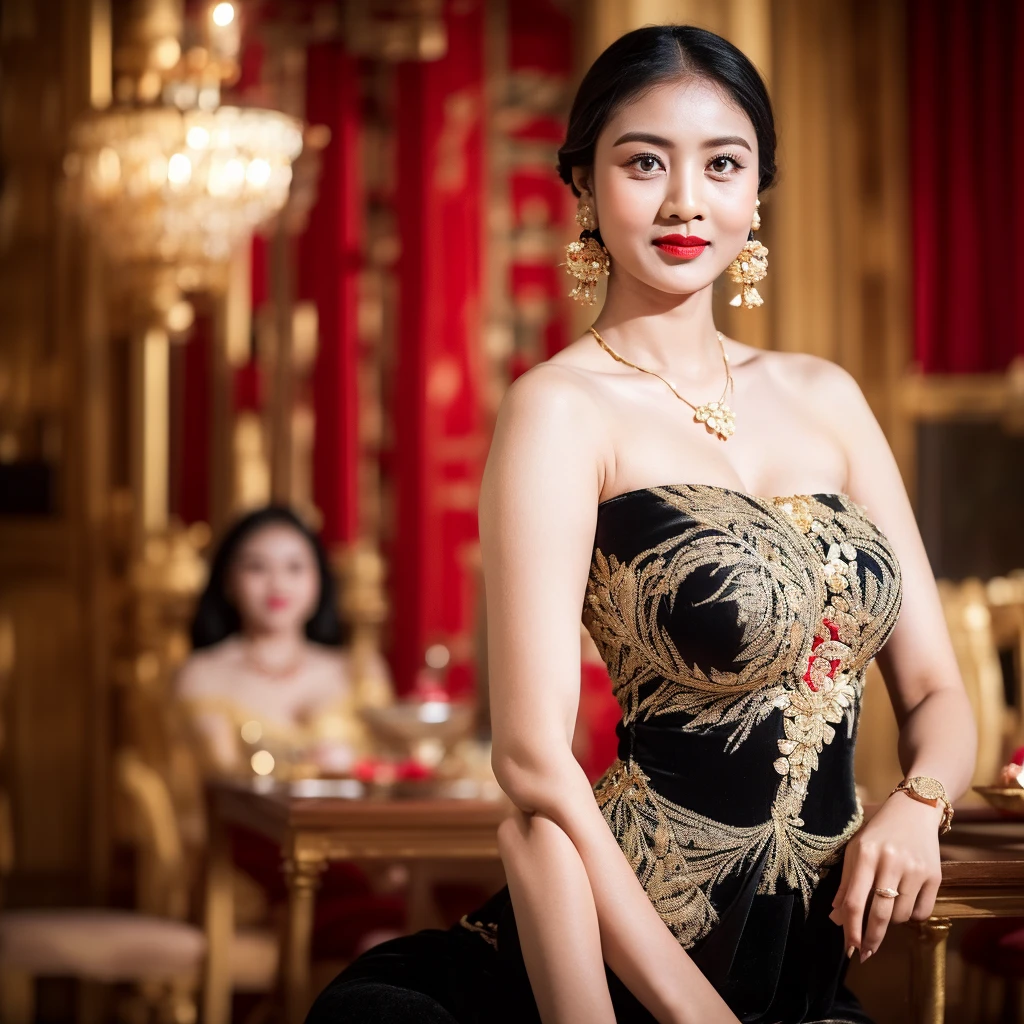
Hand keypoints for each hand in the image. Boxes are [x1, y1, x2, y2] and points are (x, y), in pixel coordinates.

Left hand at [828, 792, 942, 962]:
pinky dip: (911, 915)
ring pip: (900, 916)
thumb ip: (846, 883)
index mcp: (865, 853)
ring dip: (890, 921)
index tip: (849, 948)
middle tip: (865, 954)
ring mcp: (915, 869)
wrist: (913, 811)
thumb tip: (836, 917)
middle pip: (879, 913)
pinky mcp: (935, 876)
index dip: (850, 928)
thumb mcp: (856, 850)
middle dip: (871, 938)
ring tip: (886, 905)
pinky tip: (905, 902)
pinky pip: (922, 912)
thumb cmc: (878, 832)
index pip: (854, 900)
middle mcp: (891, 861)